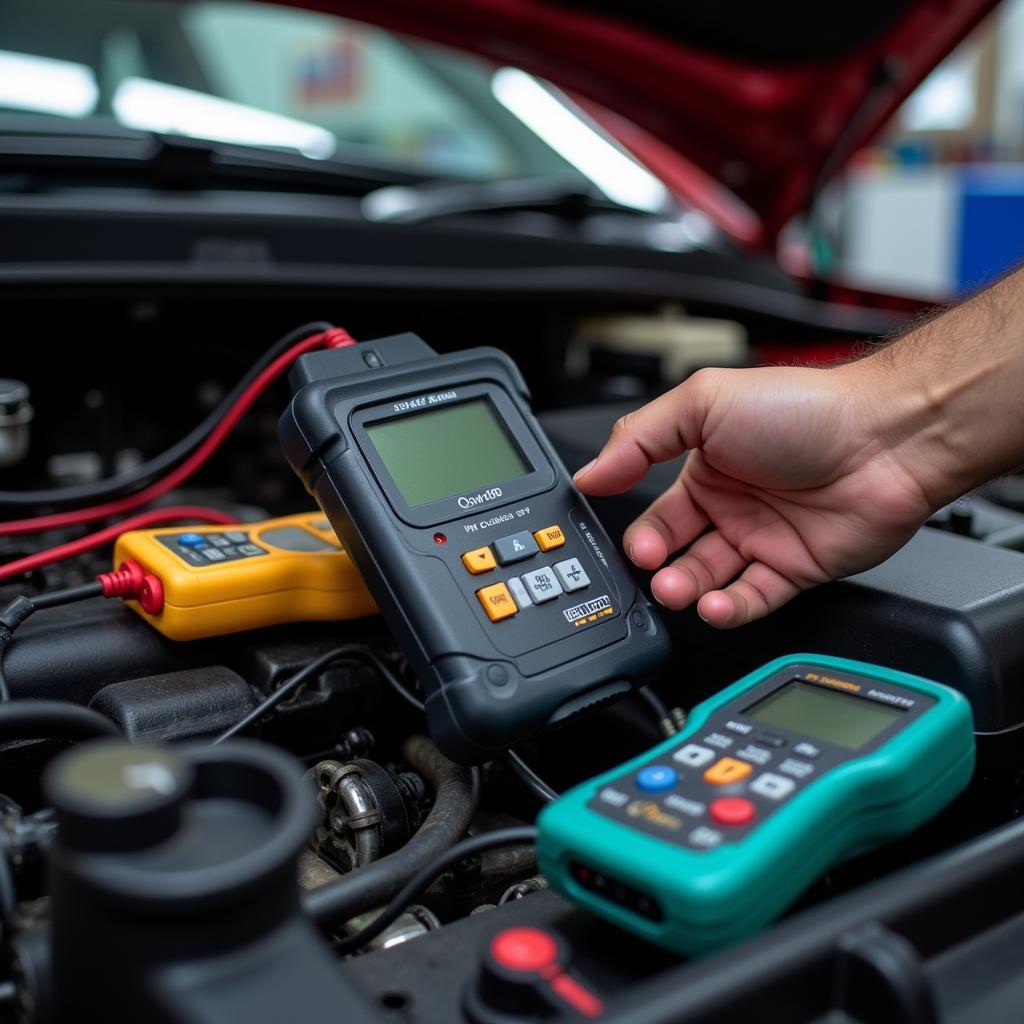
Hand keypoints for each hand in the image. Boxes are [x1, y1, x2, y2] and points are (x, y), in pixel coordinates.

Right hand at [573, 364, 941, 627]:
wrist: (884, 437)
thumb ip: (640, 437)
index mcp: (706, 468)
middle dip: (657, 567)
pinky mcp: (794, 570)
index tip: (629, 545)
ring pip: (708, 581)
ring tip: (678, 588)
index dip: (638, 533)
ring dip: (686, 590)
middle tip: (652, 569)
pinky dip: (729, 610)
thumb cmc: (804, 409)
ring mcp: (763, 539)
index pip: (654, 513)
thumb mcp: (703, 402)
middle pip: (676, 553)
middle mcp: (732, 506)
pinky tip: (716, 604)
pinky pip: (752, 601)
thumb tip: (591, 471)